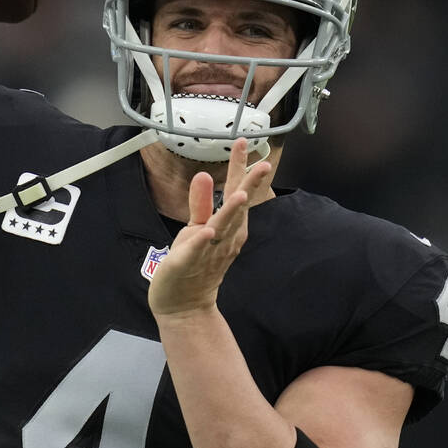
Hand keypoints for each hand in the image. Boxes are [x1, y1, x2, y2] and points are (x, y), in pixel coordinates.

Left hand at [148, 139, 271, 317]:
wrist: (184, 304)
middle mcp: (224, 237)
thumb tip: (205, 174)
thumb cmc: (193, 263)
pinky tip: (207, 231)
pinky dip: (203, 241)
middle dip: (250, 187)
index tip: (245, 142)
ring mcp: (208, 251)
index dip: (241, 168)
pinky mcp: (188, 264)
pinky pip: (197, 252)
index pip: (237, 192)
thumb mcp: (196, 227)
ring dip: (232, 212)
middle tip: (264, 164)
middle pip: (239, 208)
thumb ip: (201, 202)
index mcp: (227, 226)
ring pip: (222, 228)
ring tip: (240, 193)